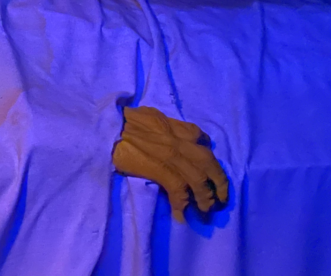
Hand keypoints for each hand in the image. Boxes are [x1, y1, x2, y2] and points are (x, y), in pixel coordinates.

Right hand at [112, 106, 228, 219]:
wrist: (109, 128)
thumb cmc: (124, 121)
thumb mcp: (149, 115)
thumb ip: (163, 125)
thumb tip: (167, 135)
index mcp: (177, 127)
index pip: (202, 139)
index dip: (208, 154)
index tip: (209, 166)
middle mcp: (181, 141)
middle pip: (209, 163)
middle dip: (220, 182)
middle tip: (221, 197)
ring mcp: (174, 157)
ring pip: (200, 181)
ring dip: (206, 198)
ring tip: (205, 210)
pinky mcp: (163, 171)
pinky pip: (180, 192)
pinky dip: (182, 205)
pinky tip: (182, 215)